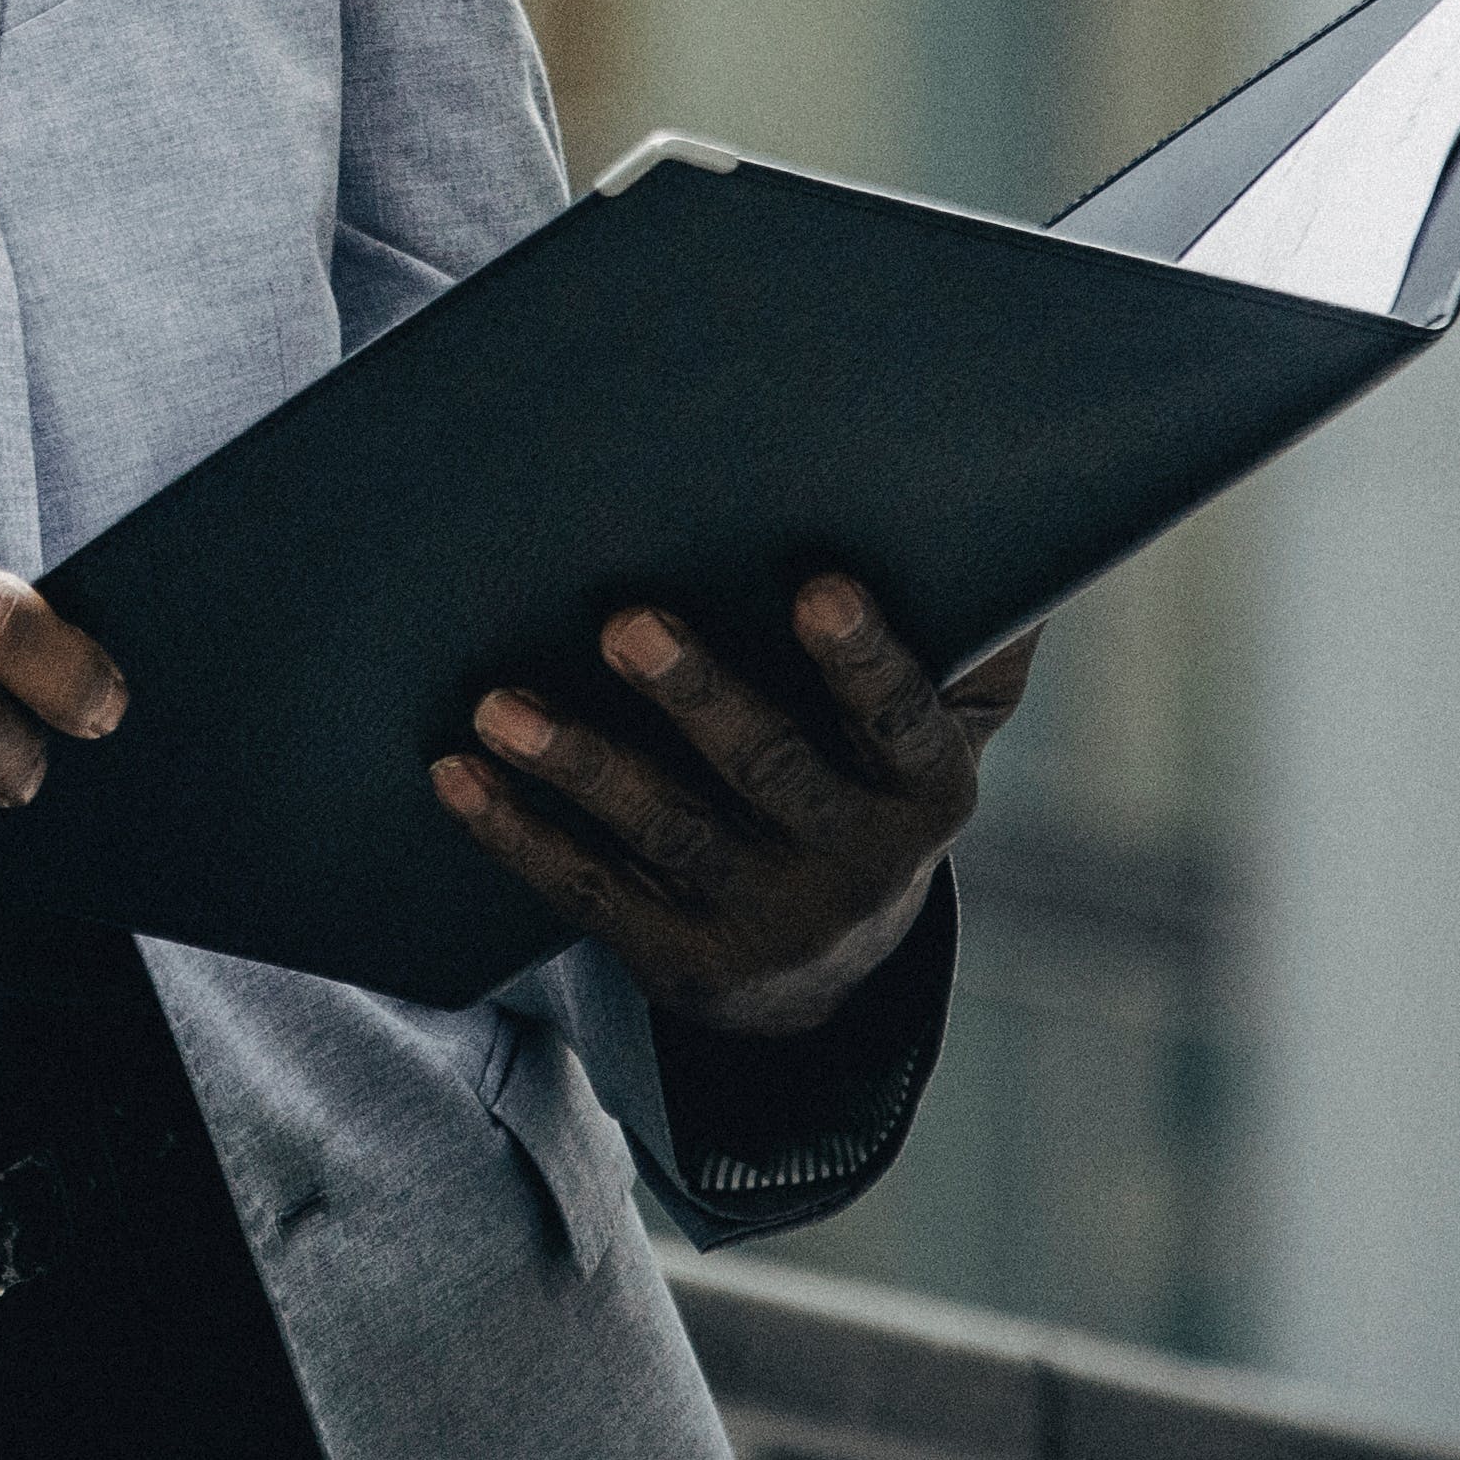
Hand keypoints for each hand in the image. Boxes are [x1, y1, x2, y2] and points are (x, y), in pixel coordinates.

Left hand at [425, 579, 1032, 1036]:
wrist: (826, 968)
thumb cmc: (873, 777)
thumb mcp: (945, 724)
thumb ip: (973, 633)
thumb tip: (1003, 491)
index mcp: (923, 789)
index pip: (900, 720)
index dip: (862, 660)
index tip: (819, 585)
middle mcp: (852, 863)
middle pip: (769, 770)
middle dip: (694, 696)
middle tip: (625, 622)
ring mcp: (761, 918)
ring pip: (663, 832)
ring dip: (579, 764)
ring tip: (501, 706)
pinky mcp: (677, 959)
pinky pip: (586, 889)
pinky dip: (515, 831)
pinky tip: (456, 772)